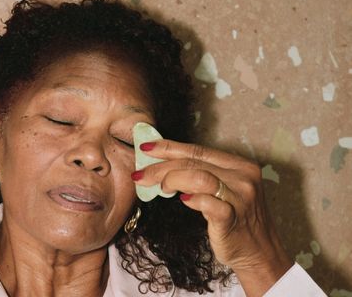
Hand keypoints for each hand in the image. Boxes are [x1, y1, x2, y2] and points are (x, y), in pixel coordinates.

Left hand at [132, 140, 292, 294]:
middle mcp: (243, 177)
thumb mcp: (222, 191)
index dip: (168, 147)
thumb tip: (162, 165)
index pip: (197, 150)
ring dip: (172, 179)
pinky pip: (208, 203)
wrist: (259, 253)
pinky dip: (192, 199)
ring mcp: (240, 197)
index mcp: (240, 164)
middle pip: (193, 162)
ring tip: (161, 189)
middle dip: (161, 167)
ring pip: (199, 177)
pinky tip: (182, 201)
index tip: (146, 148)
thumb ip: (199, 176)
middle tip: (140, 175)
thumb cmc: (235, 220)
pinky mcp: (233, 218)